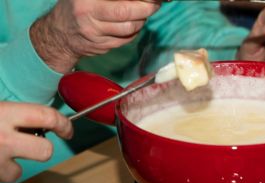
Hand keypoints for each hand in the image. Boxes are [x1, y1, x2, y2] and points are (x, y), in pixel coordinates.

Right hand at [0, 102, 72, 182]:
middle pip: (45, 150)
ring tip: (2, 154)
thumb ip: (18, 114)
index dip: (64, 125)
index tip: (67, 130)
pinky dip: (3, 172)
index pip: (48, 117)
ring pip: (22, 170)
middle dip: (42, 149)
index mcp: (6, 112)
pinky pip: (8, 178)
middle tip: (35, 144)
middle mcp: (2, 135)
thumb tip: (44, 122)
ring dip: (15, 165)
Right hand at [30, 0, 160, 72]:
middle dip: (145, 8)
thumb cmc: (78, 7)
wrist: (59, 34)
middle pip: (125, 12)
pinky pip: (126, 39)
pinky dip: (134, 32)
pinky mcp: (101, 46)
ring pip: (129, 28)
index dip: (139, 0)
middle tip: (154, 4)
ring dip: (141, 21)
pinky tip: (131, 24)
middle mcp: (87, 14)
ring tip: (142, 13)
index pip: (119, 1)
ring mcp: (94, 33)